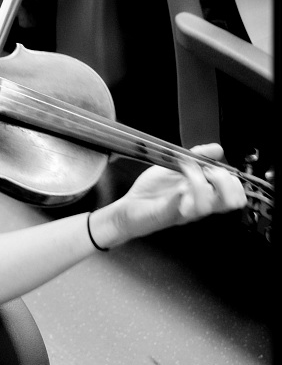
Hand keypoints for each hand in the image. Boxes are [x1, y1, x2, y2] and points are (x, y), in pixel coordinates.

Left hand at [94, 144, 245, 246]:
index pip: (236, 195)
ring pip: (209, 205)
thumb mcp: (176, 165)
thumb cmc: (153, 190)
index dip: (232, 180)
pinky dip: (182, 193)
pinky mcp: (169, 215)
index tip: (214, 167)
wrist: (129, 206)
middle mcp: (200, 205)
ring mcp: (186, 212)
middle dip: (223, 180)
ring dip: (199, 182)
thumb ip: (198, 156)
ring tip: (185, 172)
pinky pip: (182, 206)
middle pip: (231, 202)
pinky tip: (176, 187)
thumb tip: (218, 149)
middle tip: (206, 172)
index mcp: (205, 194)